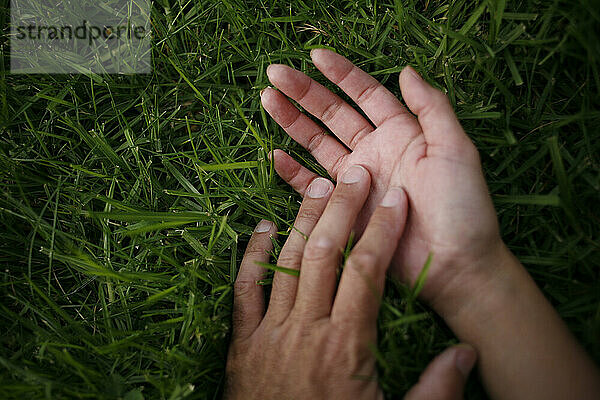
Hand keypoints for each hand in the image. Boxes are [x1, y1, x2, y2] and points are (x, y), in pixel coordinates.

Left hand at [226, 167, 476, 398]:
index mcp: (347, 344)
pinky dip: (250, 256)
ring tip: (318, 187)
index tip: (395, 199)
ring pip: (285, 263)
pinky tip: (258, 227)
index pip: (366, 270)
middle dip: (343, 209)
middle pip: (324, 254)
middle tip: (356, 174)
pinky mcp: (242, 343)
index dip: (382, 230)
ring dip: (302, 221)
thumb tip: (468, 353)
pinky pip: (243, 290)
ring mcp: (269, 333)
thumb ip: (435, 391)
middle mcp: (306, 329)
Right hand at [261, 49, 501, 306]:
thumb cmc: (462, 205)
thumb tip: (406, 69)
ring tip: (267, 100)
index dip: (341, 74)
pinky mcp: (345, 210)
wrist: (455, 263)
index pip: (365, 95)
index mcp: (401, 133)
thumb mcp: (455, 149)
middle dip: (305, 93)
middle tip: (275, 74)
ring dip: (292, 123)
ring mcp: (357, 182)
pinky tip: (275, 154)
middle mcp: (375, 152)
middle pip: (333, 115)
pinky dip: (293, 172)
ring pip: (318, 144)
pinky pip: (312, 187)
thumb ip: (432, 108)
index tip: (314, 57)